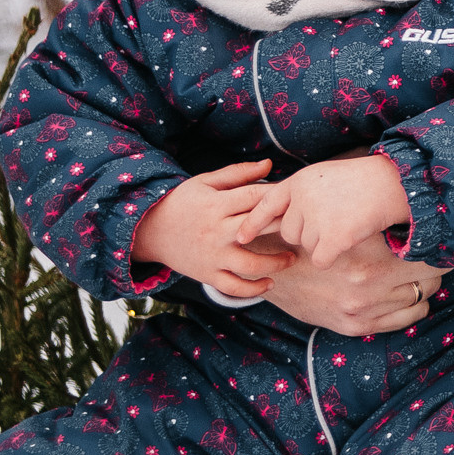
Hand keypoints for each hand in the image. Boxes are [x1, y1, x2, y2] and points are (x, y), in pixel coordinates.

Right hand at [132, 159, 296, 296]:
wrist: (148, 230)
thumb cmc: (182, 202)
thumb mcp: (205, 182)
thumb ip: (238, 174)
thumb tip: (269, 165)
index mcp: (217, 205)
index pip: (256, 198)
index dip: (280, 197)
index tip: (298, 198)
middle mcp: (216, 232)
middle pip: (259, 228)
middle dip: (286, 226)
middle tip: (305, 226)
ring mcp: (213, 256)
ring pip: (251, 264)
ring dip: (277, 263)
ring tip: (292, 257)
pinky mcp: (208, 275)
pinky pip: (234, 287)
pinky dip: (254, 290)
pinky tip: (270, 284)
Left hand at [249, 152, 411, 267]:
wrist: (393, 184)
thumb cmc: (362, 180)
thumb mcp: (324, 176)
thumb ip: (300, 193)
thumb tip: (279, 218)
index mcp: (298, 181)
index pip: (266, 204)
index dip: (253, 223)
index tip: (241, 238)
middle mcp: (302, 199)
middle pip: (289, 231)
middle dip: (306, 231)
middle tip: (334, 217)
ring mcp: (317, 218)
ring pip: (306, 246)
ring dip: (323, 242)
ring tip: (346, 221)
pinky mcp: (333, 238)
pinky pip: (320, 259)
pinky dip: (332, 256)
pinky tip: (348, 240)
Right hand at [259, 226, 443, 334]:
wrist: (270, 267)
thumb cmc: (313, 236)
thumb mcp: (345, 225)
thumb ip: (380, 221)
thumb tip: (423, 206)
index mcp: (369, 255)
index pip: (428, 252)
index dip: (442, 245)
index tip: (448, 238)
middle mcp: (369, 284)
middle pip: (431, 277)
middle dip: (437, 264)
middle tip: (438, 254)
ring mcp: (363, 309)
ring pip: (421, 297)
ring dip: (426, 284)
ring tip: (423, 272)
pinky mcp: (356, 326)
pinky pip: (405, 319)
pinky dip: (415, 306)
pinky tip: (412, 293)